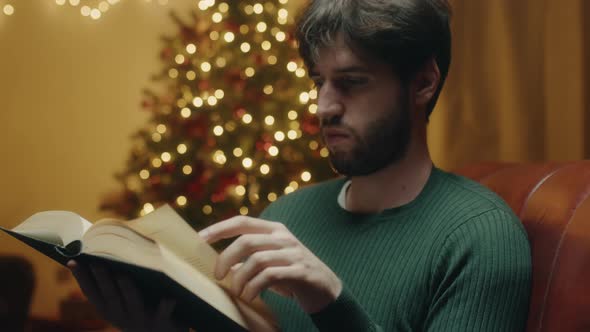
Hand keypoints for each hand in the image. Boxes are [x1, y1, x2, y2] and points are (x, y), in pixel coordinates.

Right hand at [67, 260, 186, 331]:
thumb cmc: (142, 310)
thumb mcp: (124, 301)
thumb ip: (114, 282)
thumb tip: (107, 252)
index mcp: (109, 310)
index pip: (91, 293)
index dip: (81, 278)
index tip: (73, 261)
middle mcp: (122, 317)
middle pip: (110, 297)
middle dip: (103, 280)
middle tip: (98, 263)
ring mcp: (141, 322)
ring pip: (133, 305)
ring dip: (127, 290)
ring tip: (123, 275)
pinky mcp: (162, 325)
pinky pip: (163, 315)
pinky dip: (165, 307)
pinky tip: (169, 298)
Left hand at [199, 216, 341, 312]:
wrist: (327, 289)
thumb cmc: (292, 275)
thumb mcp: (270, 263)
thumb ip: (249, 260)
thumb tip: (225, 265)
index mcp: (275, 230)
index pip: (243, 221)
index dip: (219, 228)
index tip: (200, 238)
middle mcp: (284, 237)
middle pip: (246, 241)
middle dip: (226, 258)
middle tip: (219, 276)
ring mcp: (293, 253)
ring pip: (256, 260)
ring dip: (241, 278)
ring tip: (238, 291)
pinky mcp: (300, 271)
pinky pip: (269, 276)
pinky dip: (254, 287)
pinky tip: (250, 295)